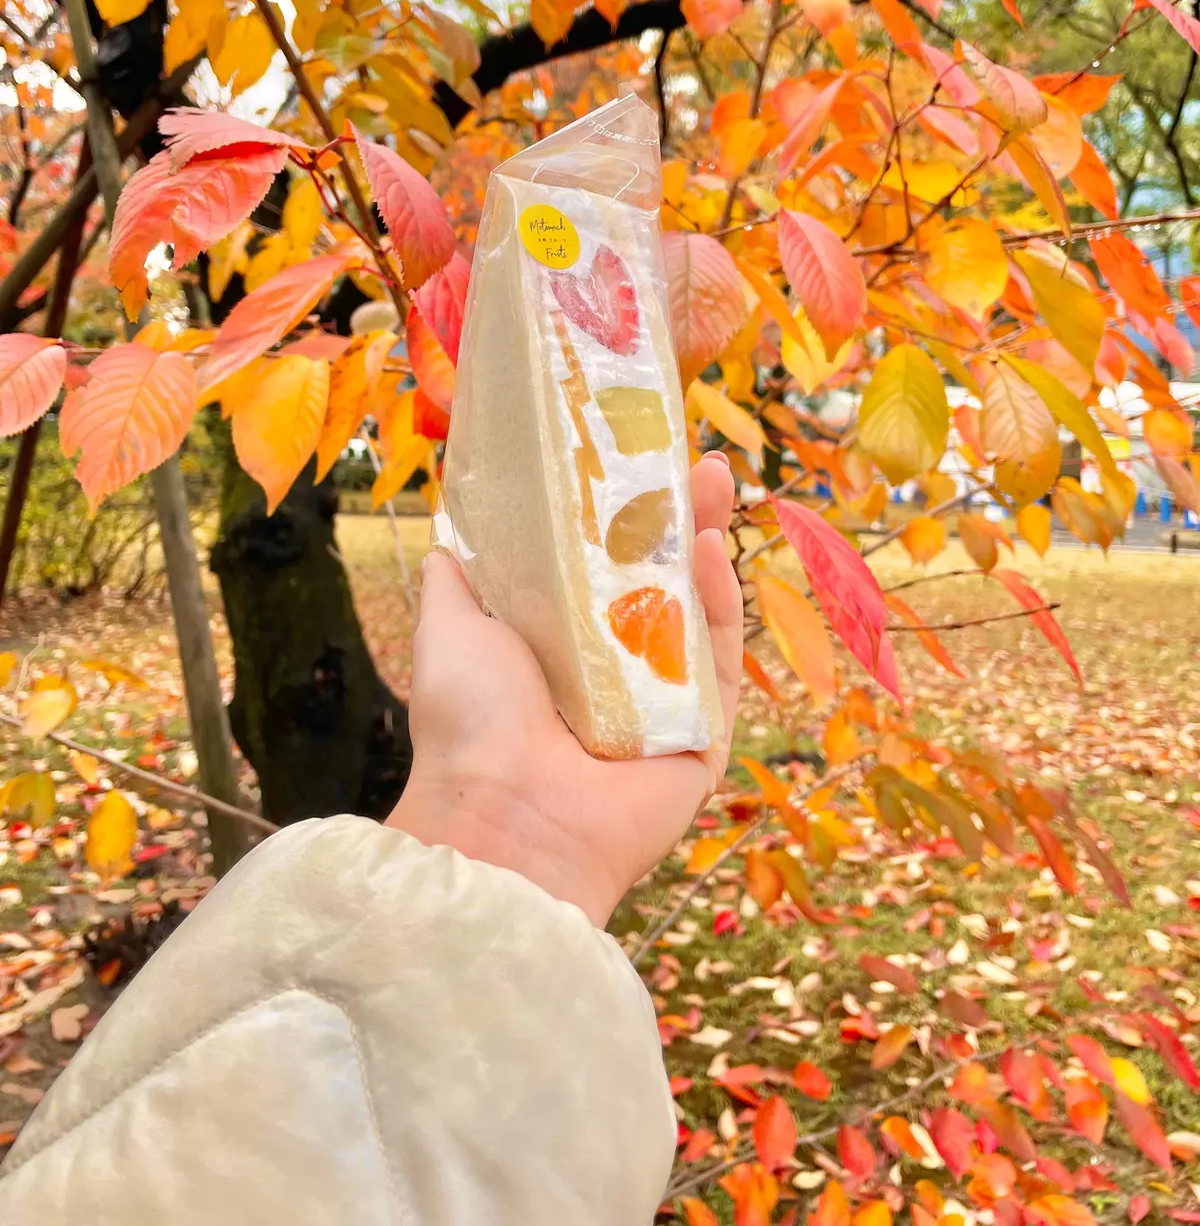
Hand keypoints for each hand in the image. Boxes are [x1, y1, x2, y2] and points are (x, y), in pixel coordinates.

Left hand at [386, 453, 743, 925]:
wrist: (503, 819)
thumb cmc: (467, 724)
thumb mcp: (448, 628)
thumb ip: (456, 580)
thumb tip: (447, 537)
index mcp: (557, 648)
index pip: (602, 568)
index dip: (622, 515)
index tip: (633, 460)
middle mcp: (613, 674)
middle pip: (660, 581)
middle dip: (676, 517)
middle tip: (691, 459)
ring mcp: (662, 706)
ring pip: (698, 613)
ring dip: (707, 543)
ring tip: (712, 479)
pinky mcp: (703, 739)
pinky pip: (717, 666)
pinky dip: (719, 606)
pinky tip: (707, 549)